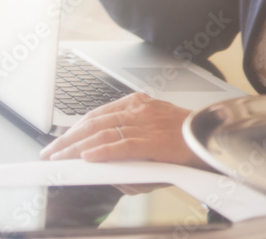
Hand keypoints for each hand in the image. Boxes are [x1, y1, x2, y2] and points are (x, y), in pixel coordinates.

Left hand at [39, 92, 205, 167]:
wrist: (215, 141)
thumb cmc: (187, 141)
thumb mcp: (155, 136)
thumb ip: (129, 145)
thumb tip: (100, 160)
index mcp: (140, 105)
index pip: (99, 114)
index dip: (75, 127)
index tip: (59, 140)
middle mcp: (140, 111)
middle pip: (94, 122)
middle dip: (67, 138)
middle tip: (49, 152)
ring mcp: (146, 124)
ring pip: (102, 133)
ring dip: (76, 147)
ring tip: (59, 158)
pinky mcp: (153, 141)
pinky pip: (121, 145)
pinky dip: (102, 151)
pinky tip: (87, 157)